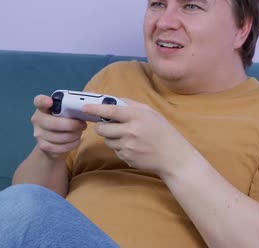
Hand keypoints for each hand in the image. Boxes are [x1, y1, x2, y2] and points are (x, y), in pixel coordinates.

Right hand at [31, 95, 86, 159]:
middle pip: (53, 123)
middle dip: (72, 125)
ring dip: (74, 135)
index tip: (50, 102)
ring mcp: (39, 134)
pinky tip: (75, 141)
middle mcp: (38, 119)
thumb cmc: (63, 121)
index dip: (43, 101)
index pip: (39, 101)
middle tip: (83, 125)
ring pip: (58, 137)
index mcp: (43, 107)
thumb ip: (77, 102)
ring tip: (79, 132)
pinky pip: (59, 147)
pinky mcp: (43, 146)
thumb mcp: (68, 111)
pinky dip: (71, 144)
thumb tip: (93, 94)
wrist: (53, 143)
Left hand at [83, 98, 197, 176]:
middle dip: (102, 127)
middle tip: (108, 125)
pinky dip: (120, 148)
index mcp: (137, 116)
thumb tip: (111, 100)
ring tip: (127, 136)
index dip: (95, 109)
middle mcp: (131, 132)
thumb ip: (130, 105)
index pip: (111, 111)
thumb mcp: (150, 112)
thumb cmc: (162, 131)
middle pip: (103, 129)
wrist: (173, 157)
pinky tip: (133, 147)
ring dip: (112, 138)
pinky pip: (115, 151)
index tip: (84, 107)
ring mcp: (128, 147)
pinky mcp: (127, 158)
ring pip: (107, 141)